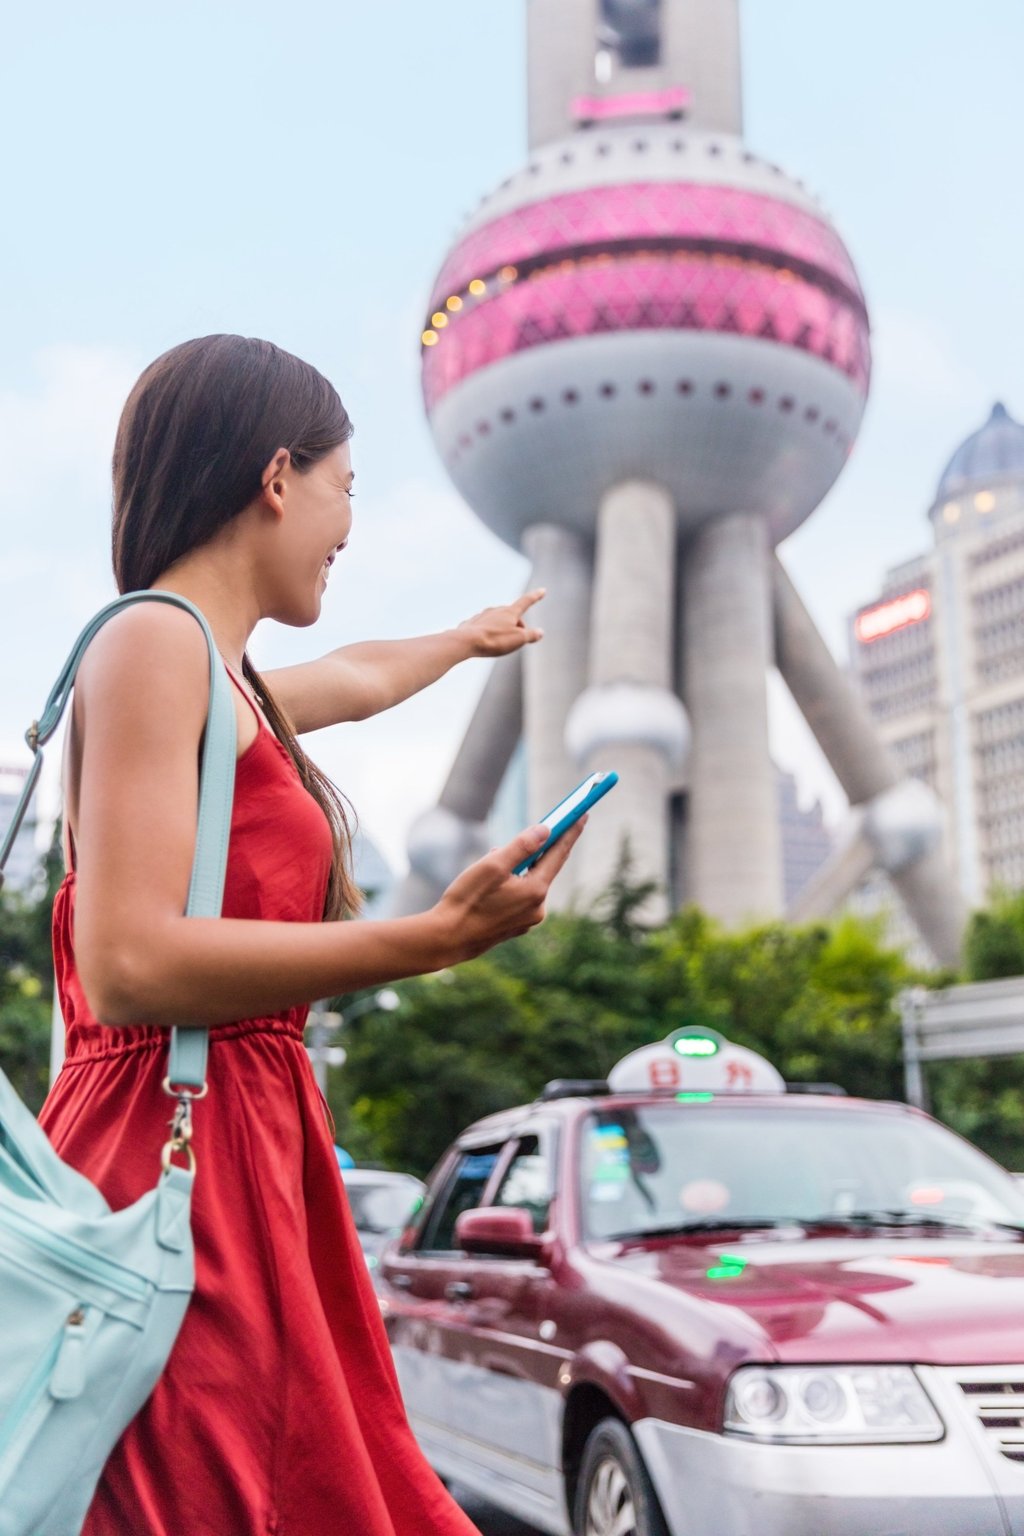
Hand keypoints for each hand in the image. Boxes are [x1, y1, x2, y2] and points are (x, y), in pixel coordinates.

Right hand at [433, 816, 585, 962]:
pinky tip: (492, 883)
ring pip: (530, 882)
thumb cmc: (466, 900)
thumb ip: (521, 846)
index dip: (570, 831)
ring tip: (495, 859)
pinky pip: (521, 897)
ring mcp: (527, 920)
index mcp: (535, 891)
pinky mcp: (515, 926)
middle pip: (546, 868)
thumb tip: (545, 830)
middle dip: (542, 848)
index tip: (582, 815)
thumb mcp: (492, 866)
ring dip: (520, 867)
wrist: (446, 939)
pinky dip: (513, 883)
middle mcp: (537, 908)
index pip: (558, 854)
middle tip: (547, 826)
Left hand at [456, 589, 544, 657]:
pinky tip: (483, 644)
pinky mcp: (472, 623)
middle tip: (515, 642)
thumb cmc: (494, 640)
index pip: (526, 602)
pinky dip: (487, 635)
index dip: (536, 596)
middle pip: (512, 617)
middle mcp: (496, 610)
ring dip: (502, 631)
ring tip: (497, 644)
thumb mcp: (518, 640)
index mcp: (509, 612)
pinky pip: (483, 628)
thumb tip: (540, 632)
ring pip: (497, 622)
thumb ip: (531, 635)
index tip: (543, 590)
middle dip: (517, 627)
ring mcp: (482, 615)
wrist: (465, 642)